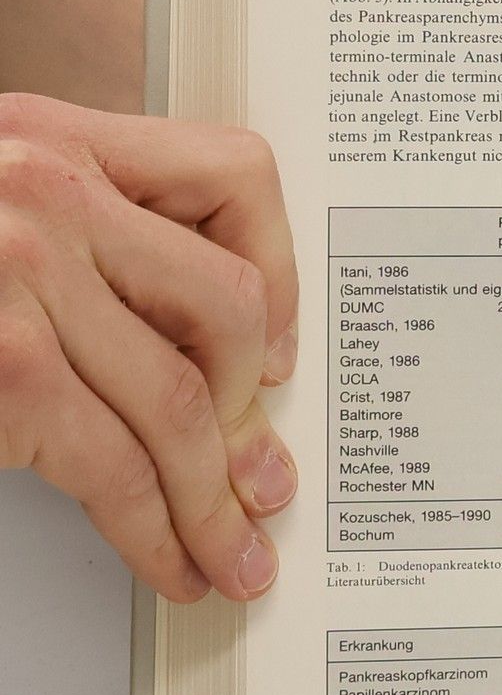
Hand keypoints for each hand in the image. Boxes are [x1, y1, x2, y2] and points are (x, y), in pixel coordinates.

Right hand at [0, 92, 297, 601]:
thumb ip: (77, 242)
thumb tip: (191, 346)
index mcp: (50, 138)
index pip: (231, 176)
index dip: (280, 276)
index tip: (281, 352)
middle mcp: (44, 191)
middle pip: (227, 309)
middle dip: (253, 416)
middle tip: (263, 479)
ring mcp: (21, 276)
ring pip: (183, 404)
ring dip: (216, 498)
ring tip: (232, 546)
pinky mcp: (5, 368)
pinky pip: (118, 466)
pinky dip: (158, 530)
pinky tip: (170, 556)